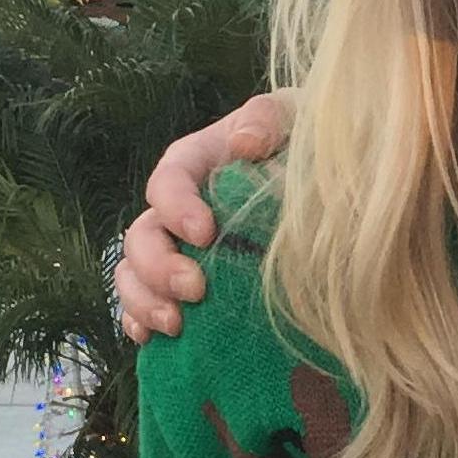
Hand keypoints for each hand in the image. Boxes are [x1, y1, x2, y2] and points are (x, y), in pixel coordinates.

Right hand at [116, 91, 290, 343]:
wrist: (324, 183)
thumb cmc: (301, 141)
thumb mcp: (292, 117)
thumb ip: (266, 120)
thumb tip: (242, 142)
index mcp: (194, 164)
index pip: (167, 182)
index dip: (177, 208)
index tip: (206, 233)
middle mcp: (175, 209)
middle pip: (141, 237)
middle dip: (159, 267)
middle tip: (196, 290)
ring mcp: (175, 249)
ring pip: (133, 275)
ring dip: (144, 302)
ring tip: (175, 325)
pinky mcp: (182, 283)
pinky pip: (143, 305)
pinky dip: (141, 323)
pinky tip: (156, 340)